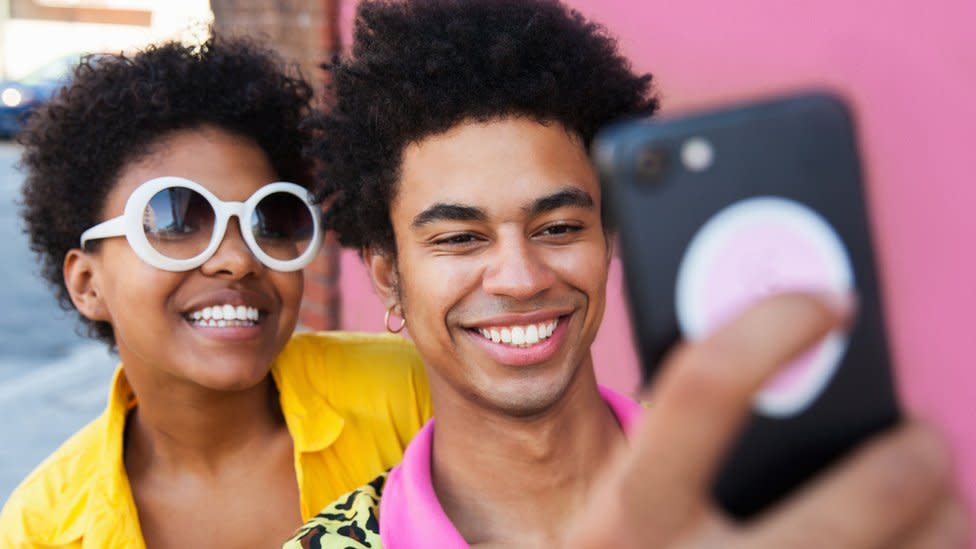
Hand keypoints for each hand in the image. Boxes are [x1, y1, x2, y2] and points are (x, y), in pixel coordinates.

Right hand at [567, 293, 968, 547]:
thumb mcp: (628, 502)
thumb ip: (679, 437)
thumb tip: (787, 349)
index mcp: (632, 515)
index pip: (704, 390)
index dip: (774, 325)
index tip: (833, 303)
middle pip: (852, 506)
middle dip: (913, 457)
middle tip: (923, 435)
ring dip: (942, 524)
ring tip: (938, 504)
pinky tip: (910, 548)